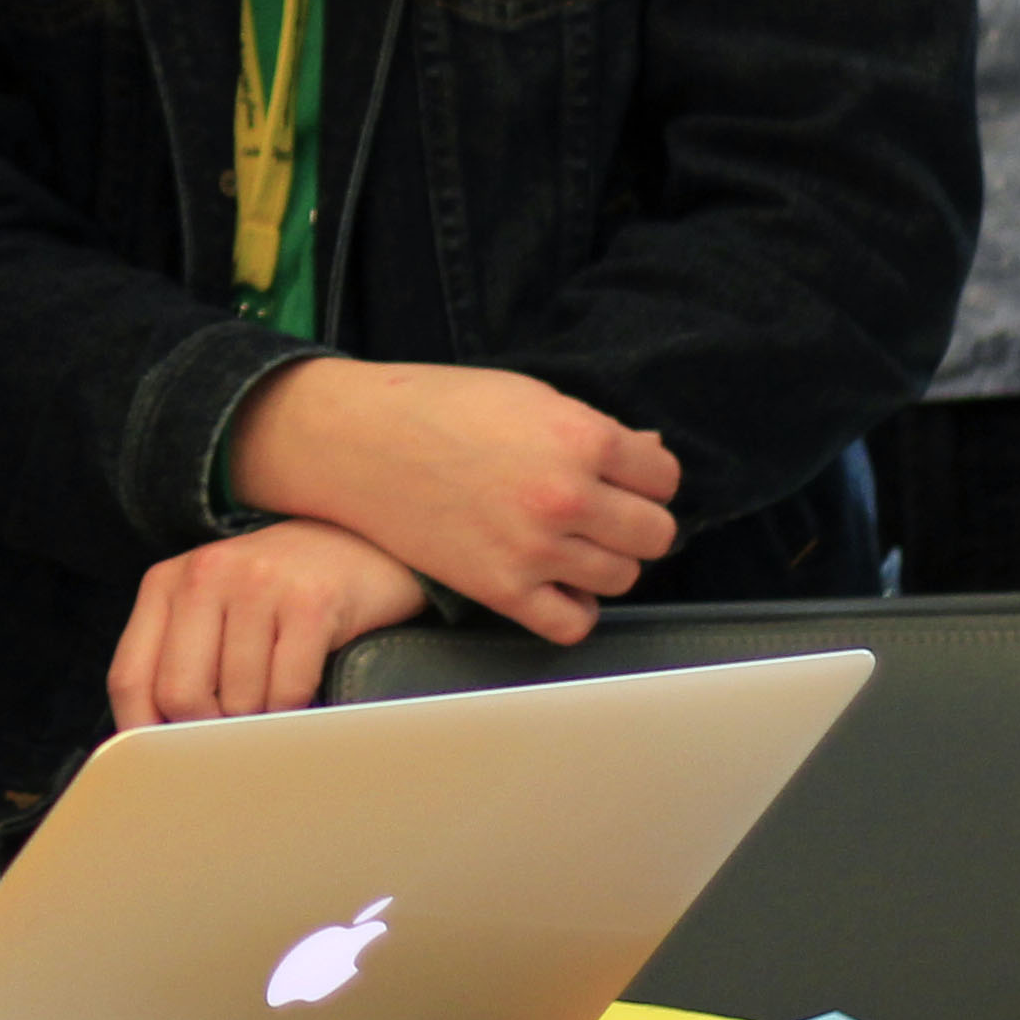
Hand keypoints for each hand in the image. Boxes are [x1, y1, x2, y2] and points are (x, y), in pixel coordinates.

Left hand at [111, 517, 429, 728]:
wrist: (355, 544)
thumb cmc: (273, 595)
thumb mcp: (209, 613)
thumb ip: (175, 664)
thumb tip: (150, 745)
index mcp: (165, 582)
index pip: (129, 677)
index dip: (142, 734)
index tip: (162, 766)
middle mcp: (205, 573)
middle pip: (179, 696)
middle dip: (207, 730)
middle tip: (235, 729)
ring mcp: (258, 583)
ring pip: (239, 702)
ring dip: (259, 719)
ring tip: (276, 693)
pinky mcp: (311, 601)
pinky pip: (288, 692)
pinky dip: (296, 710)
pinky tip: (305, 687)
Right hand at [222, 359, 679, 643]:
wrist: (356, 440)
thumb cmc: (437, 407)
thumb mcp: (526, 396)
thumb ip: (591, 431)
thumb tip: (651, 459)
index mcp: (579, 437)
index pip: (664, 477)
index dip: (644, 476)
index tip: (621, 476)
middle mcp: (566, 496)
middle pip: (654, 535)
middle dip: (633, 521)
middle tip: (600, 512)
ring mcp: (534, 549)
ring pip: (621, 578)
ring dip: (603, 562)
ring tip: (568, 542)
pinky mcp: (499, 590)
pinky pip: (572, 623)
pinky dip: (572, 608)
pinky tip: (553, 582)